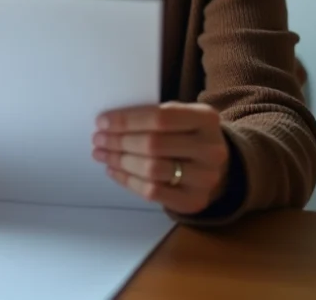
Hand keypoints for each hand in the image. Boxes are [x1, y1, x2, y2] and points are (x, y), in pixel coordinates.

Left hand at [93, 102, 230, 214]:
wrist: (217, 167)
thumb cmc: (188, 135)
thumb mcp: (182, 116)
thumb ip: (154, 115)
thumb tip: (110, 122)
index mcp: (206, 119)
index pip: (160, 117)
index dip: (127, 120)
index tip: (102, 121)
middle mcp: (211, 149)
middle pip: (153, 145)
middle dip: (119, 141)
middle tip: (98, 139)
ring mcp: (205, 178)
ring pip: (152, 169)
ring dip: (120, 161)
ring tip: (102, 154)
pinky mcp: (193, 201)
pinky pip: (152, 192)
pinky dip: (128, 180)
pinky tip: (114, 170)